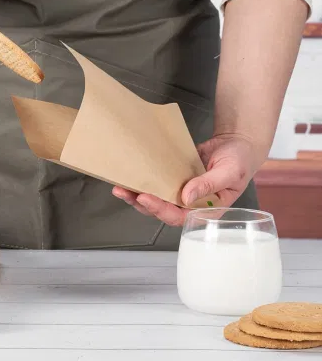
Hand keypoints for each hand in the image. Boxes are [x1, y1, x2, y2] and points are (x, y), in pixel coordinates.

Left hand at [112, 133, 263, 225]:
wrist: (236, 143)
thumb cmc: (240, 161)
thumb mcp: (230, 172)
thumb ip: (209, 184)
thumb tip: (187, 196)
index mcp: (206, 210)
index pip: (180, 217)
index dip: (161, 210)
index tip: (146, 199)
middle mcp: (191, 204)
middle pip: (162, 210)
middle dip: (142, 204)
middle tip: (125, 193)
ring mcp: (181, 192)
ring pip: (156, 199)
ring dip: (136, 195)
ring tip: (119, 188)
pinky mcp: (174, 180)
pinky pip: (157, 183)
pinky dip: (144, 182)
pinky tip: (129, 178)